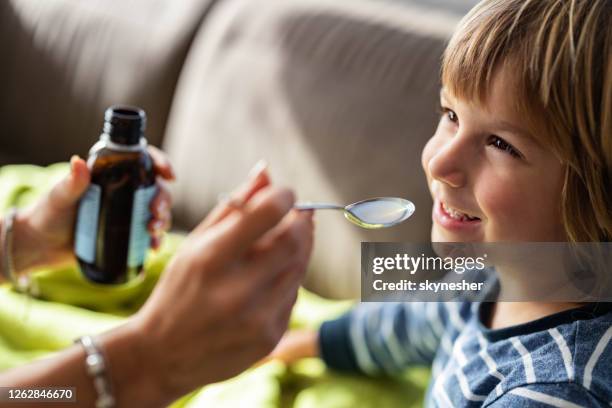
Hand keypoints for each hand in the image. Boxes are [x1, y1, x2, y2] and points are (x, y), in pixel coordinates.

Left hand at [11, 146, 173, 273]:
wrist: (39, 246)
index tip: (168, 175)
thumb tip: (78, 162)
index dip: (161, 164)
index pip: (143, 162)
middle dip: (163, 200)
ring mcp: (127, 215)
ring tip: (152, 231)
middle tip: (156, 212)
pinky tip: (153, 249)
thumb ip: (71, 183)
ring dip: (162, 221)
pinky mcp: (125, 236)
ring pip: (157, 213)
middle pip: (156, 190)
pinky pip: (148, 237)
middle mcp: (124, 193)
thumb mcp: (60, 197)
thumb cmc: (46, 215)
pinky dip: (155, 242)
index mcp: (112, 175)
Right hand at [130, 164, 314, 401]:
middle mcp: (236, 291)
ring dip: (299, 248)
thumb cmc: (177, 291)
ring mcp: (256, 318)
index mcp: (212, 260)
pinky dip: (287, 280)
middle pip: (294, 241)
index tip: (286, 193)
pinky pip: (293, 295)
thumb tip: (267, 171)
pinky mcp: (269, 338)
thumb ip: (233, 207)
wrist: (162, 357)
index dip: (284, 196)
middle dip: (302, 222)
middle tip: (299, 214)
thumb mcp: (194, 244)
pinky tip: (268, 279)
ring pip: (299, 268)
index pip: (266, 214)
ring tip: (284, 243)